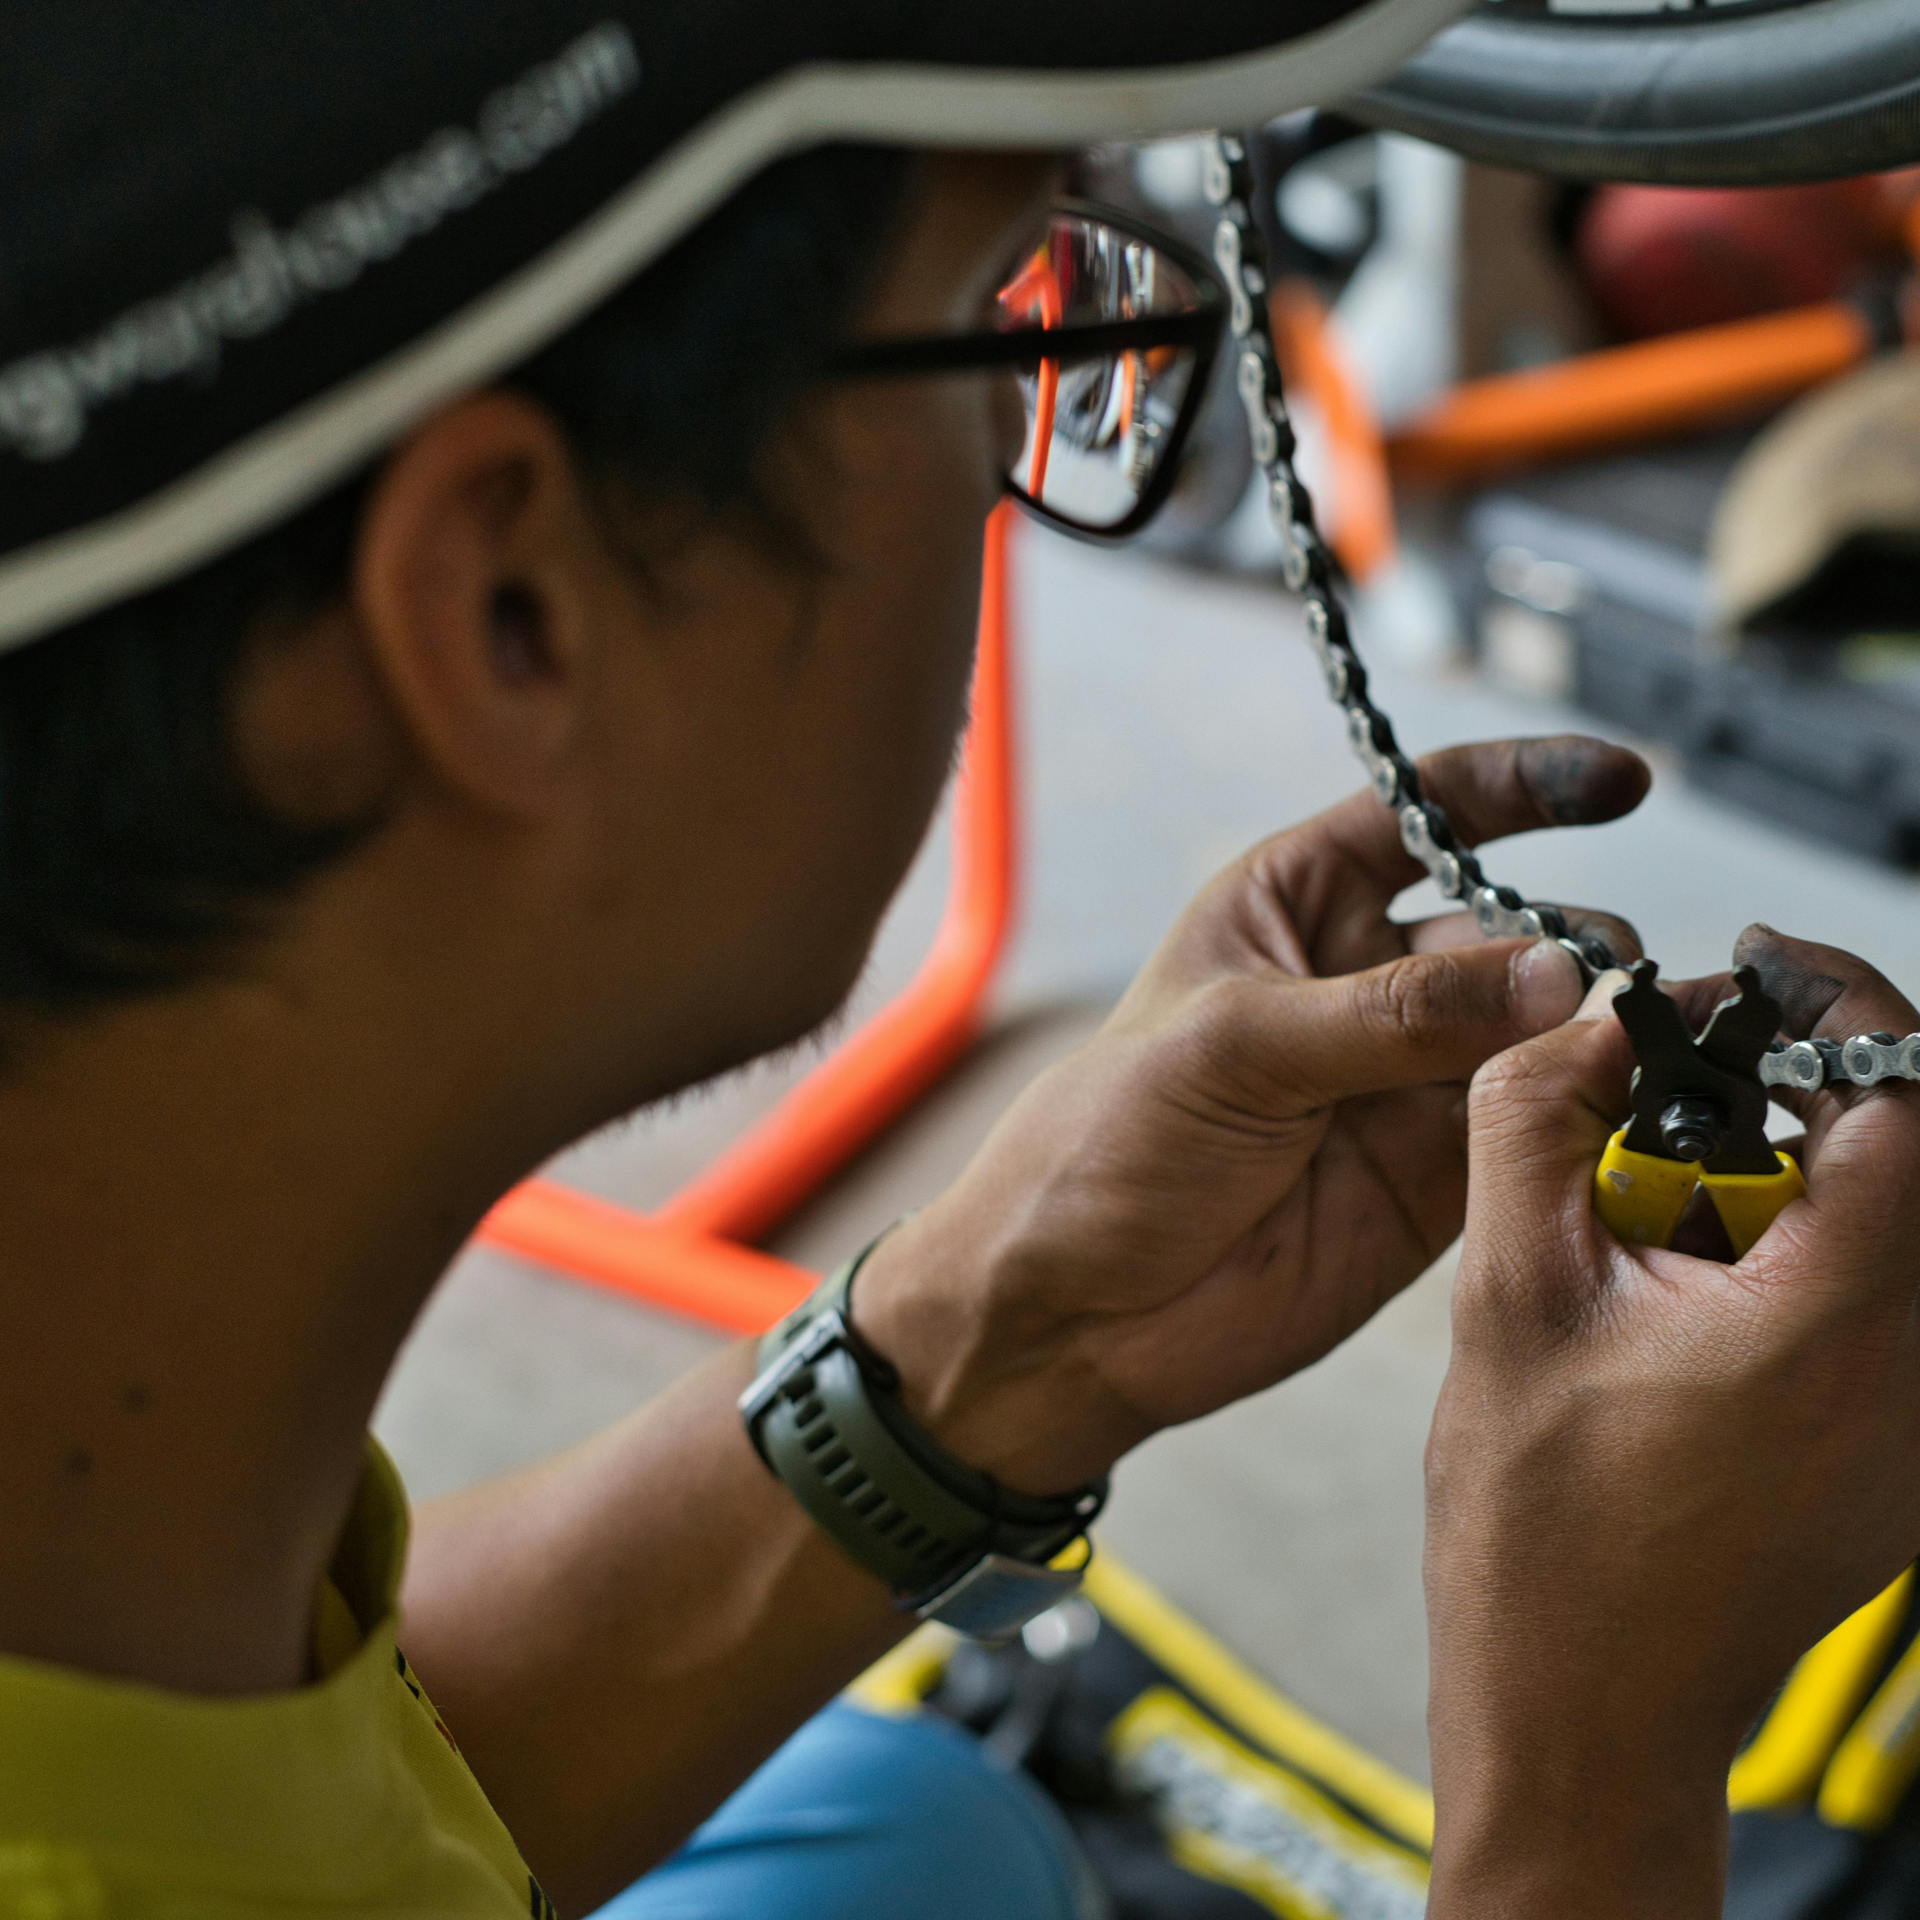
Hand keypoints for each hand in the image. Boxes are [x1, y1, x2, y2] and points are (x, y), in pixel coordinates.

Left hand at [855, 734, 1645, 1493]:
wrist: (1075, 1310)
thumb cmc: (1108, 1143)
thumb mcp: (1236, 1048)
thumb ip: (1396, 1013)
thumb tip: (1553, 973)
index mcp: (1294, 905)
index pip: (1425, 814)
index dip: (1526, 788)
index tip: (1623, 782)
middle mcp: (1363, 982)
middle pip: (1506, 930)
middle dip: (1571, 937)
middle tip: (1607, 977)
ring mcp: (1405, 1080)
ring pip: (1538, 1030)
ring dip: (1599, 1028)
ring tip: (1652, 1037)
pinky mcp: (1437, 1176)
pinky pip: (1537, 1129)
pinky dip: (1588, 1117)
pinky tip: (1632, 1108)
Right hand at [1425, 929, 1919, 1919]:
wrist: (1580, 1705)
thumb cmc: (1543, 1538)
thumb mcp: (1508, 1296)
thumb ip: (1536, 1126)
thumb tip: (1581, 1025)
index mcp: (1834, 1328)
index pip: (1910, 1099)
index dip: (1841, 1005)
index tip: (1758, 972)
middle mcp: (1916, 1374)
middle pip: (1919, 1151)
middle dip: (1808, 1081)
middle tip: (1697, 1070)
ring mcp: (1919, 1422)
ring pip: (1905, 1220)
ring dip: (1803, 1162)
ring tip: (1672, 1193)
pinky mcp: (1898, 1448)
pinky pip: (1888, 1291)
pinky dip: (1808, 1238)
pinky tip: (1692, 1273)